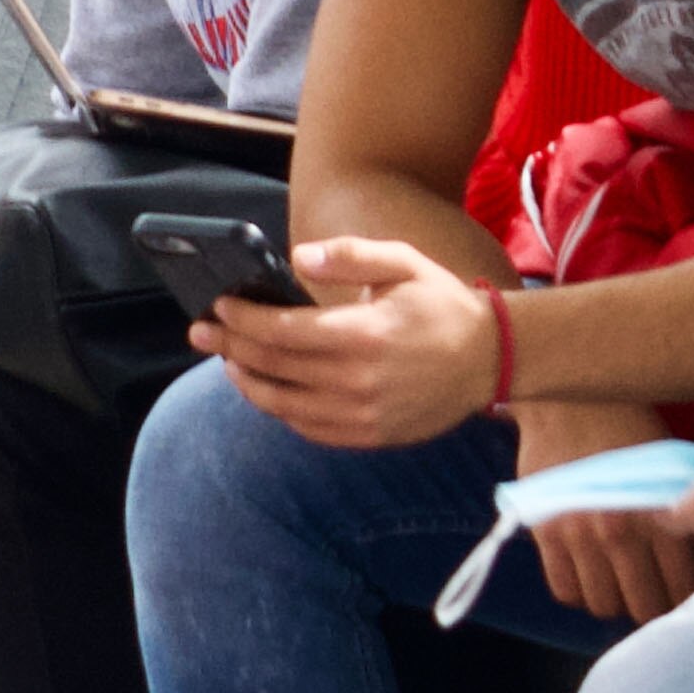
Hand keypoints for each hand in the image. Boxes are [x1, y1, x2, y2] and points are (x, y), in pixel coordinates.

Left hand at [198, 232, 499, 449]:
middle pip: (273, 368)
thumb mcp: (402, 263)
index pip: (282, 333)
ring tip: (229, 362)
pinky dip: (281, 411)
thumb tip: (297, 256)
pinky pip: (309, 429)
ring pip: (283, 406)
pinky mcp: (370, 436)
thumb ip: (349, 256)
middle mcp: (359, 381)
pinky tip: (270, 391)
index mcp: (364, 335)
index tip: (219, 306)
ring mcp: (363, 415)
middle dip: (229, 348)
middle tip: (200, 333)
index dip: (242, 320)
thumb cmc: (442, 304)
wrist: (492, 359)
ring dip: (248, 383)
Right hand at [515, 398, 693, 623]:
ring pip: (604, 605)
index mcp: (656, 514)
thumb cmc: (629, 426)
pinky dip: (581, 592)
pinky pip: (564, 590)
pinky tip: (594, 577)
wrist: (569, 398)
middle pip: (644, 606)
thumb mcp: (672, 463)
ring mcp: (577, 537)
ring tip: (628, 588)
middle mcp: (617, 532)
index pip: (683, 585)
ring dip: (619, 602)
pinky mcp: (545, 535)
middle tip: (663, 596)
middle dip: (659, 606)